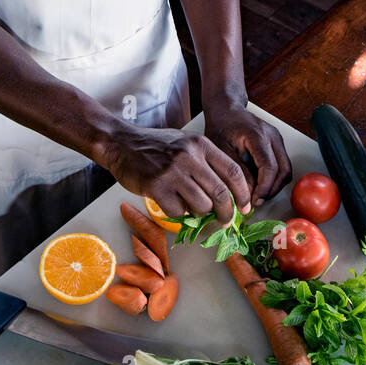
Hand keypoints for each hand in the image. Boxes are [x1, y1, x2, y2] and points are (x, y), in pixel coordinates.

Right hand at [101, 124, 251, 222]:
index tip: (245, 208)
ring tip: (193, 208)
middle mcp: (189, 156)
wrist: (121, 143)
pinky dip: (179, 214)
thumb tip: (227, 195)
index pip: (233, 172)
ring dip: (201, 214)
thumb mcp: (186, 144)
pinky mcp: (156, 187)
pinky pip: (179, 212)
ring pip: (202, 205)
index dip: (243, 194)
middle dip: (227, 213)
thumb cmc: (156, 146)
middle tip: (225, 221)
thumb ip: (205, 164)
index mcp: (201, 144)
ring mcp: (172, 172)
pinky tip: (172, 204)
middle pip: (221, 193)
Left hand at [203, 103, 291, 206]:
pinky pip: (282, 164)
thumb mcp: (221, 150)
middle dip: (272, 190)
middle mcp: (272, 136)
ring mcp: (277, 138)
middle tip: (256, 202)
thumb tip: (248, 194)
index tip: (254, 201)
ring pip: (286, 169)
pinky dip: (274, 178)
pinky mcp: (277, 143)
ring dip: (275, 186)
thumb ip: (236, 171)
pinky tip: (260, 184)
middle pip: (284, 170)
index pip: (270, 167)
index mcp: (257, 136)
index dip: (264, 188)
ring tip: (258, 195)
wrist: (226, 109)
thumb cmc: (221, 126)